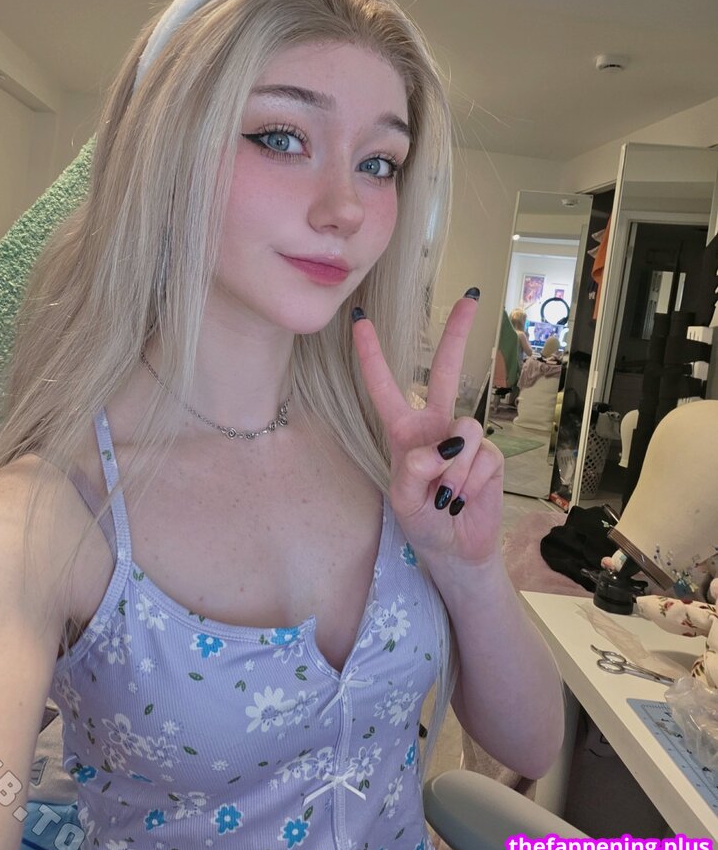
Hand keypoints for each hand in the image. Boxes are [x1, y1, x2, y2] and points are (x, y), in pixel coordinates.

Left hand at [351, 294, 504, 568]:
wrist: (457, 550)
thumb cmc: (422, 523)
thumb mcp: (403, 501)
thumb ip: (414, 471)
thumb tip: (442, 446)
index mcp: (402, 431)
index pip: (383, 387)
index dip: (371, 354)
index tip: (360, 320)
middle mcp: (434, 426)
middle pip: (445, 372)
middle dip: (457, 334)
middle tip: (471, 298)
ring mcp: (464, 439)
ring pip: (464, 432)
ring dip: (454, 471)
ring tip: (445, 498)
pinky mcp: (489, 455)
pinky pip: (481, 458)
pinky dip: (469, 484)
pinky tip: (463, 500)